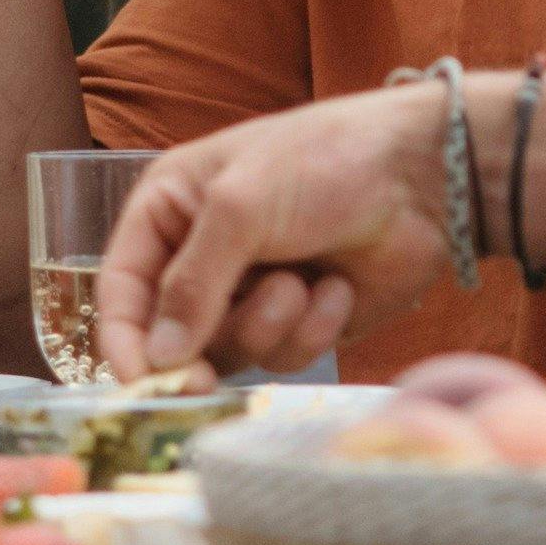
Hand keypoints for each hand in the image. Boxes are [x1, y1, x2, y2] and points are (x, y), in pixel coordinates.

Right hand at [91, 79, 456, 380]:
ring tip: (301, 284)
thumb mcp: (241, 206)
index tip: (138, 383)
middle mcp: (205, 255)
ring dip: (267, 325)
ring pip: (231, 352)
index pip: (121, 288)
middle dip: (198, 349)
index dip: (123, 339)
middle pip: (172, 335)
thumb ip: (192, 283)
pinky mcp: (302, 321)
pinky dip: (312, 327)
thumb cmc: (325, 161)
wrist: (424, 175)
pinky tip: (338, 287)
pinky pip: (285, 355)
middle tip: (201, 381)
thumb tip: (157, 357)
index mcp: (171, 210)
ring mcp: (253, 291)